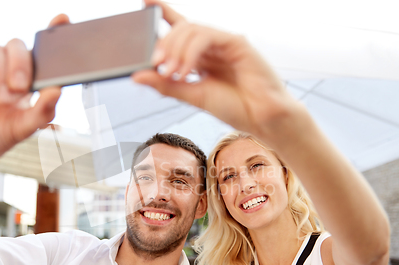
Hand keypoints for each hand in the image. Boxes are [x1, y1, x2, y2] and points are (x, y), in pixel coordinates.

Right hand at [0, 15, 69, 174]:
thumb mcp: (24, 128)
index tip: (63, 20)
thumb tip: (58, 90)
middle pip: (17, 46)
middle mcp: (4, 68)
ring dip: (1, 74)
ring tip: (0, 100)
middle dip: (21, 66)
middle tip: (20, 89)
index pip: (38, 50)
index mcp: (24, 78)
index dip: (51, 32)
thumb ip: (43, 110)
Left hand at [133, 0, 303, 136]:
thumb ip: (165, 85)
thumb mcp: (192, 96)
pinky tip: (187, 69)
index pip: (179, 29)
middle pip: (181, 29)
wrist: (262, 119)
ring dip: (176, 49)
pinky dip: (192, 52)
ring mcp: (224, 43)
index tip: (145, 3)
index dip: (163, 12)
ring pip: (192, 29)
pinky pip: (207, 36)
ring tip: (172, 72)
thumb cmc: (234, 107)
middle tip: (156, 63)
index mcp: (201, 57)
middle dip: (165, 43)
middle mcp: (211, 47)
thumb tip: (136, 75)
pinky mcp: (236, 43)